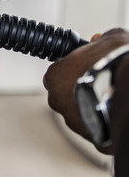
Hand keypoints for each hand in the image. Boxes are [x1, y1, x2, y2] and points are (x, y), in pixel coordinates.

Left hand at [44, 28, 128, 152]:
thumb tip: (100, 38)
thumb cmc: (117, 64)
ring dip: (93, 106)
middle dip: (81, 89)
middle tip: (102, 82)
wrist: (128, 92)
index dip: (73, 69)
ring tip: (113, 97)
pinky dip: (105, 122)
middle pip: (66, 94)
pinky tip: (116, 112)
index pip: (57, 73)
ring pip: (80, 113)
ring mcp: (73, 121)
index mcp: (55, 75)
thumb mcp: (112, 40)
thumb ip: (102, 39)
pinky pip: (96, 129)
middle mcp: (57, 100)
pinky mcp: (91, 137)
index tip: (86, 67)